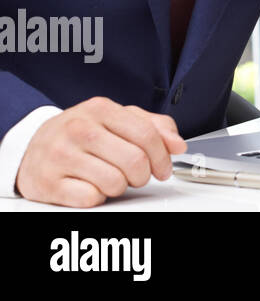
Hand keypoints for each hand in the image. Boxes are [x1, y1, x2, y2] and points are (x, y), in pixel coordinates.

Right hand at [15, 97, 186, 206]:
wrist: (32, 147)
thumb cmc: (81, 134)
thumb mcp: (116, 119)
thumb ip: (152, 126)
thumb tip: (178, 144)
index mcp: (100, 109)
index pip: (147, 134)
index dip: (162, 156)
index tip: (164, 168)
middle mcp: (79, 129)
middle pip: (134, 160)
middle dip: (143, 175)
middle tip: (137, 177)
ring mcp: (60, 155)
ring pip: (115, 182)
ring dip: (120, 187)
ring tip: (111, 179)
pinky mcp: (48, 182)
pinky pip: (91, 198)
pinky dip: (97, 197)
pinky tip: (91, 186)